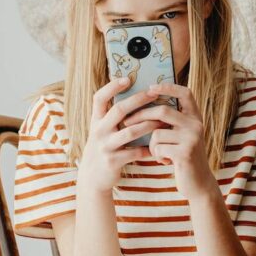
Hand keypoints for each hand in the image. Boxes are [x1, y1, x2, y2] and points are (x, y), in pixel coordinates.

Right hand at [77, 78, 164, 194]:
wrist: (92, 177)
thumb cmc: (103, 147)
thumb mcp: (101, 130)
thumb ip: (112, 116)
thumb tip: (134, 96)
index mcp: (96, 120)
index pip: (99, 98)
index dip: (112, 87)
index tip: (127, 78)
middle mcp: (98, 131)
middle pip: (119, 110)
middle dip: (138, 100)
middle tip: (154, 93)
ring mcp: (105, 146)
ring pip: (130, 131)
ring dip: (148, 124)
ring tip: (163, 120)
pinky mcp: (113, 161)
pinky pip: (135, 152)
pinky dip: (148, 149)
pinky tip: (158, 146)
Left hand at [123, 83, 217, 202]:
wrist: (198, 183)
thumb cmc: (184, 157)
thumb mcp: (181, 135)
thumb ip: (172, 121)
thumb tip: (145, 103)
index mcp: (195, 117)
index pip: (185, 93)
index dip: (168, 87)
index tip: (151, 87)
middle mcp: (196, 124)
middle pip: (162, 111)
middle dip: (141, 116)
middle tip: (126, 122)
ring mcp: (192, 138)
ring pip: (156, 132)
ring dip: (151, 144)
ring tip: (159, 152)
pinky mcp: (185, 153)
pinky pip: (158, 148)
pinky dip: (156, 155)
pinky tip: (165, 161)